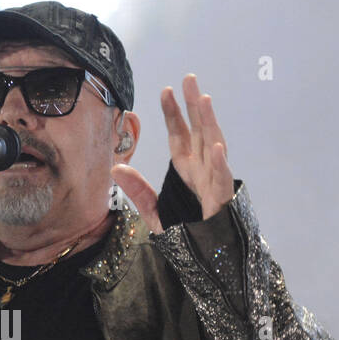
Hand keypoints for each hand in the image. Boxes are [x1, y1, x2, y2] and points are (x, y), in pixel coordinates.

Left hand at [112, 73, 233, 230]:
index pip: (179, 135)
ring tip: (203, 100)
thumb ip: (137, 191)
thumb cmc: (184, 233)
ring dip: (209, 123)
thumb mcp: (153, 212)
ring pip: (214, 146)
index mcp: (185, 170)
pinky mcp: (222, 200)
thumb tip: (116, 168)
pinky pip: (222, 178)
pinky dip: (219, 162)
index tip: (166, 89)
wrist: (204, 261)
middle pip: (198, 131)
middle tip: (189, 78)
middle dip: (194, 106)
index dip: (173, 113)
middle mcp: (201, 171)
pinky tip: (215, 145)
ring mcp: (214, 183)